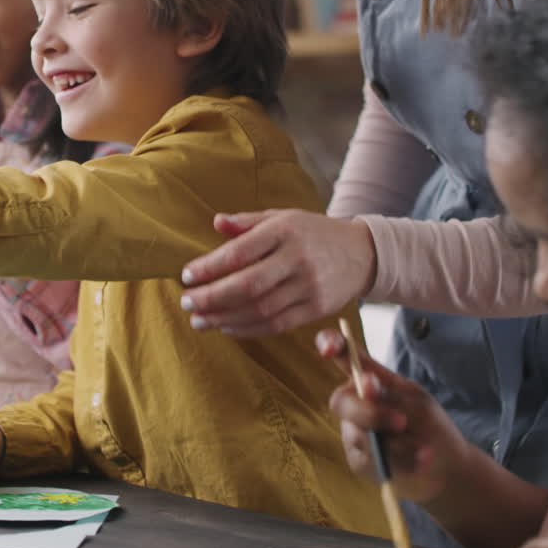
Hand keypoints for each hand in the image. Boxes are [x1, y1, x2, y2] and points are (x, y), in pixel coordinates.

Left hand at [179, 210, 376, 336]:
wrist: (361, 253)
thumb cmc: (311, 233)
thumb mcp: (282, 218)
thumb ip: (248, 222)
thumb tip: (216, 223)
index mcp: (285, 231)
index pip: (240, 252)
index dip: (210, 267)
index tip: (186, 276)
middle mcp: (298, 259)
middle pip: (247, 285)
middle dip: (212, 297)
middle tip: (187, 302)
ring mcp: (309, 287)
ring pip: (260, 309)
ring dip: (224, 318)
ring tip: (199, 320)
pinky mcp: (316, 309)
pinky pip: (276, 325)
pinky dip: (247, 329)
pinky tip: (226, 327)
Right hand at [320, 328, 466, 503]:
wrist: (446, 467)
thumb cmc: (431, 427)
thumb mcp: (418, 404)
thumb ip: (390, 395)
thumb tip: (365, 384)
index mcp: (369, 379)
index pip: (344, 356)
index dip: (330, 344)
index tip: (329, 350)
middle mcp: (356, 403)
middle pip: (341, 402)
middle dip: (371, 414)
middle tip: (402, 423)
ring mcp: (354, 433)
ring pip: (358, 435)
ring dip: (396, 443)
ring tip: (424, 449)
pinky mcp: (359, 460)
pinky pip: (369, 461)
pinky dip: (399, 462)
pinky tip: (420, 462)